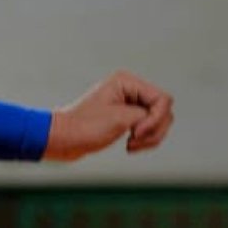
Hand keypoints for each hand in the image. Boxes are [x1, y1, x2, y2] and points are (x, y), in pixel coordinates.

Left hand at [44, 71, 173, 161]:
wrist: (63, 140)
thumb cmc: (85, 127)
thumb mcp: (121, 119)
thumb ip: (148, 115)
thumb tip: (164, 115)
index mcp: (126, 81)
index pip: (162, 100)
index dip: (156, 119)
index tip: (137, 132)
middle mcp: (129, 89)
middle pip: (164, 111)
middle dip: (154, 130)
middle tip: (134, 140)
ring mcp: (129, 104)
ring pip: (159, 122)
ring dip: (150, 138)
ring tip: (131, 145)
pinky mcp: (126, 118)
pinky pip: (149, 129)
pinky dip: (145, 140)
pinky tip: (130, 146)